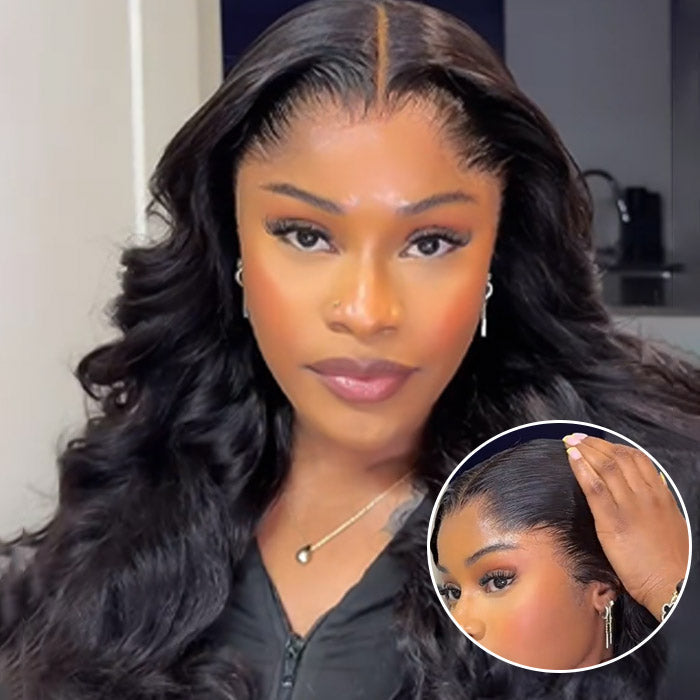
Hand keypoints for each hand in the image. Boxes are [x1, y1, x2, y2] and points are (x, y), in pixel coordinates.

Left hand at [563, 433, 688, 620]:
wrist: (673, 584)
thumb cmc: (670, 560)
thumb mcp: (669, 523)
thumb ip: (656, 503)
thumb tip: (644, 488)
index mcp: (661, 496)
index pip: (637, 459)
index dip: (615, 446)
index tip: (599, 442)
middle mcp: (646, 496)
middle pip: (619, 458)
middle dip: (595, 444)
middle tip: (577, 437)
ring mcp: (629, 506)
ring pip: (606, 467)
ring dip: (585, 450)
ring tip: (570, 442)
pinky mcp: (612, 521)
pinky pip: (594, 487)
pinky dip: (581, 468)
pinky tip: (571, 458)